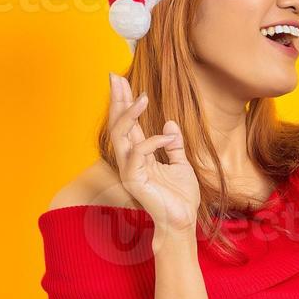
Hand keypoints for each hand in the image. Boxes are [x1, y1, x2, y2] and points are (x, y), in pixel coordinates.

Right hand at [107, 73, 200, 233]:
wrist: (184, 221)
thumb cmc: (181, 197)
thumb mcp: (182, 165)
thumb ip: (174, 145)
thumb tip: (169, 124)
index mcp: (140, 155)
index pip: (129, 125)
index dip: (125, 103)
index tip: (121, 80)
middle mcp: (130, 160)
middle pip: (117, 125)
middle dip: (117, 101)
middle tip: (115, 77)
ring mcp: (129, 170)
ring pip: (120, 135)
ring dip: (130, 114)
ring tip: (142, 96)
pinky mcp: (134, 180)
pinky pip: (139, 153)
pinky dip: (154, 141)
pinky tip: (168, 137)